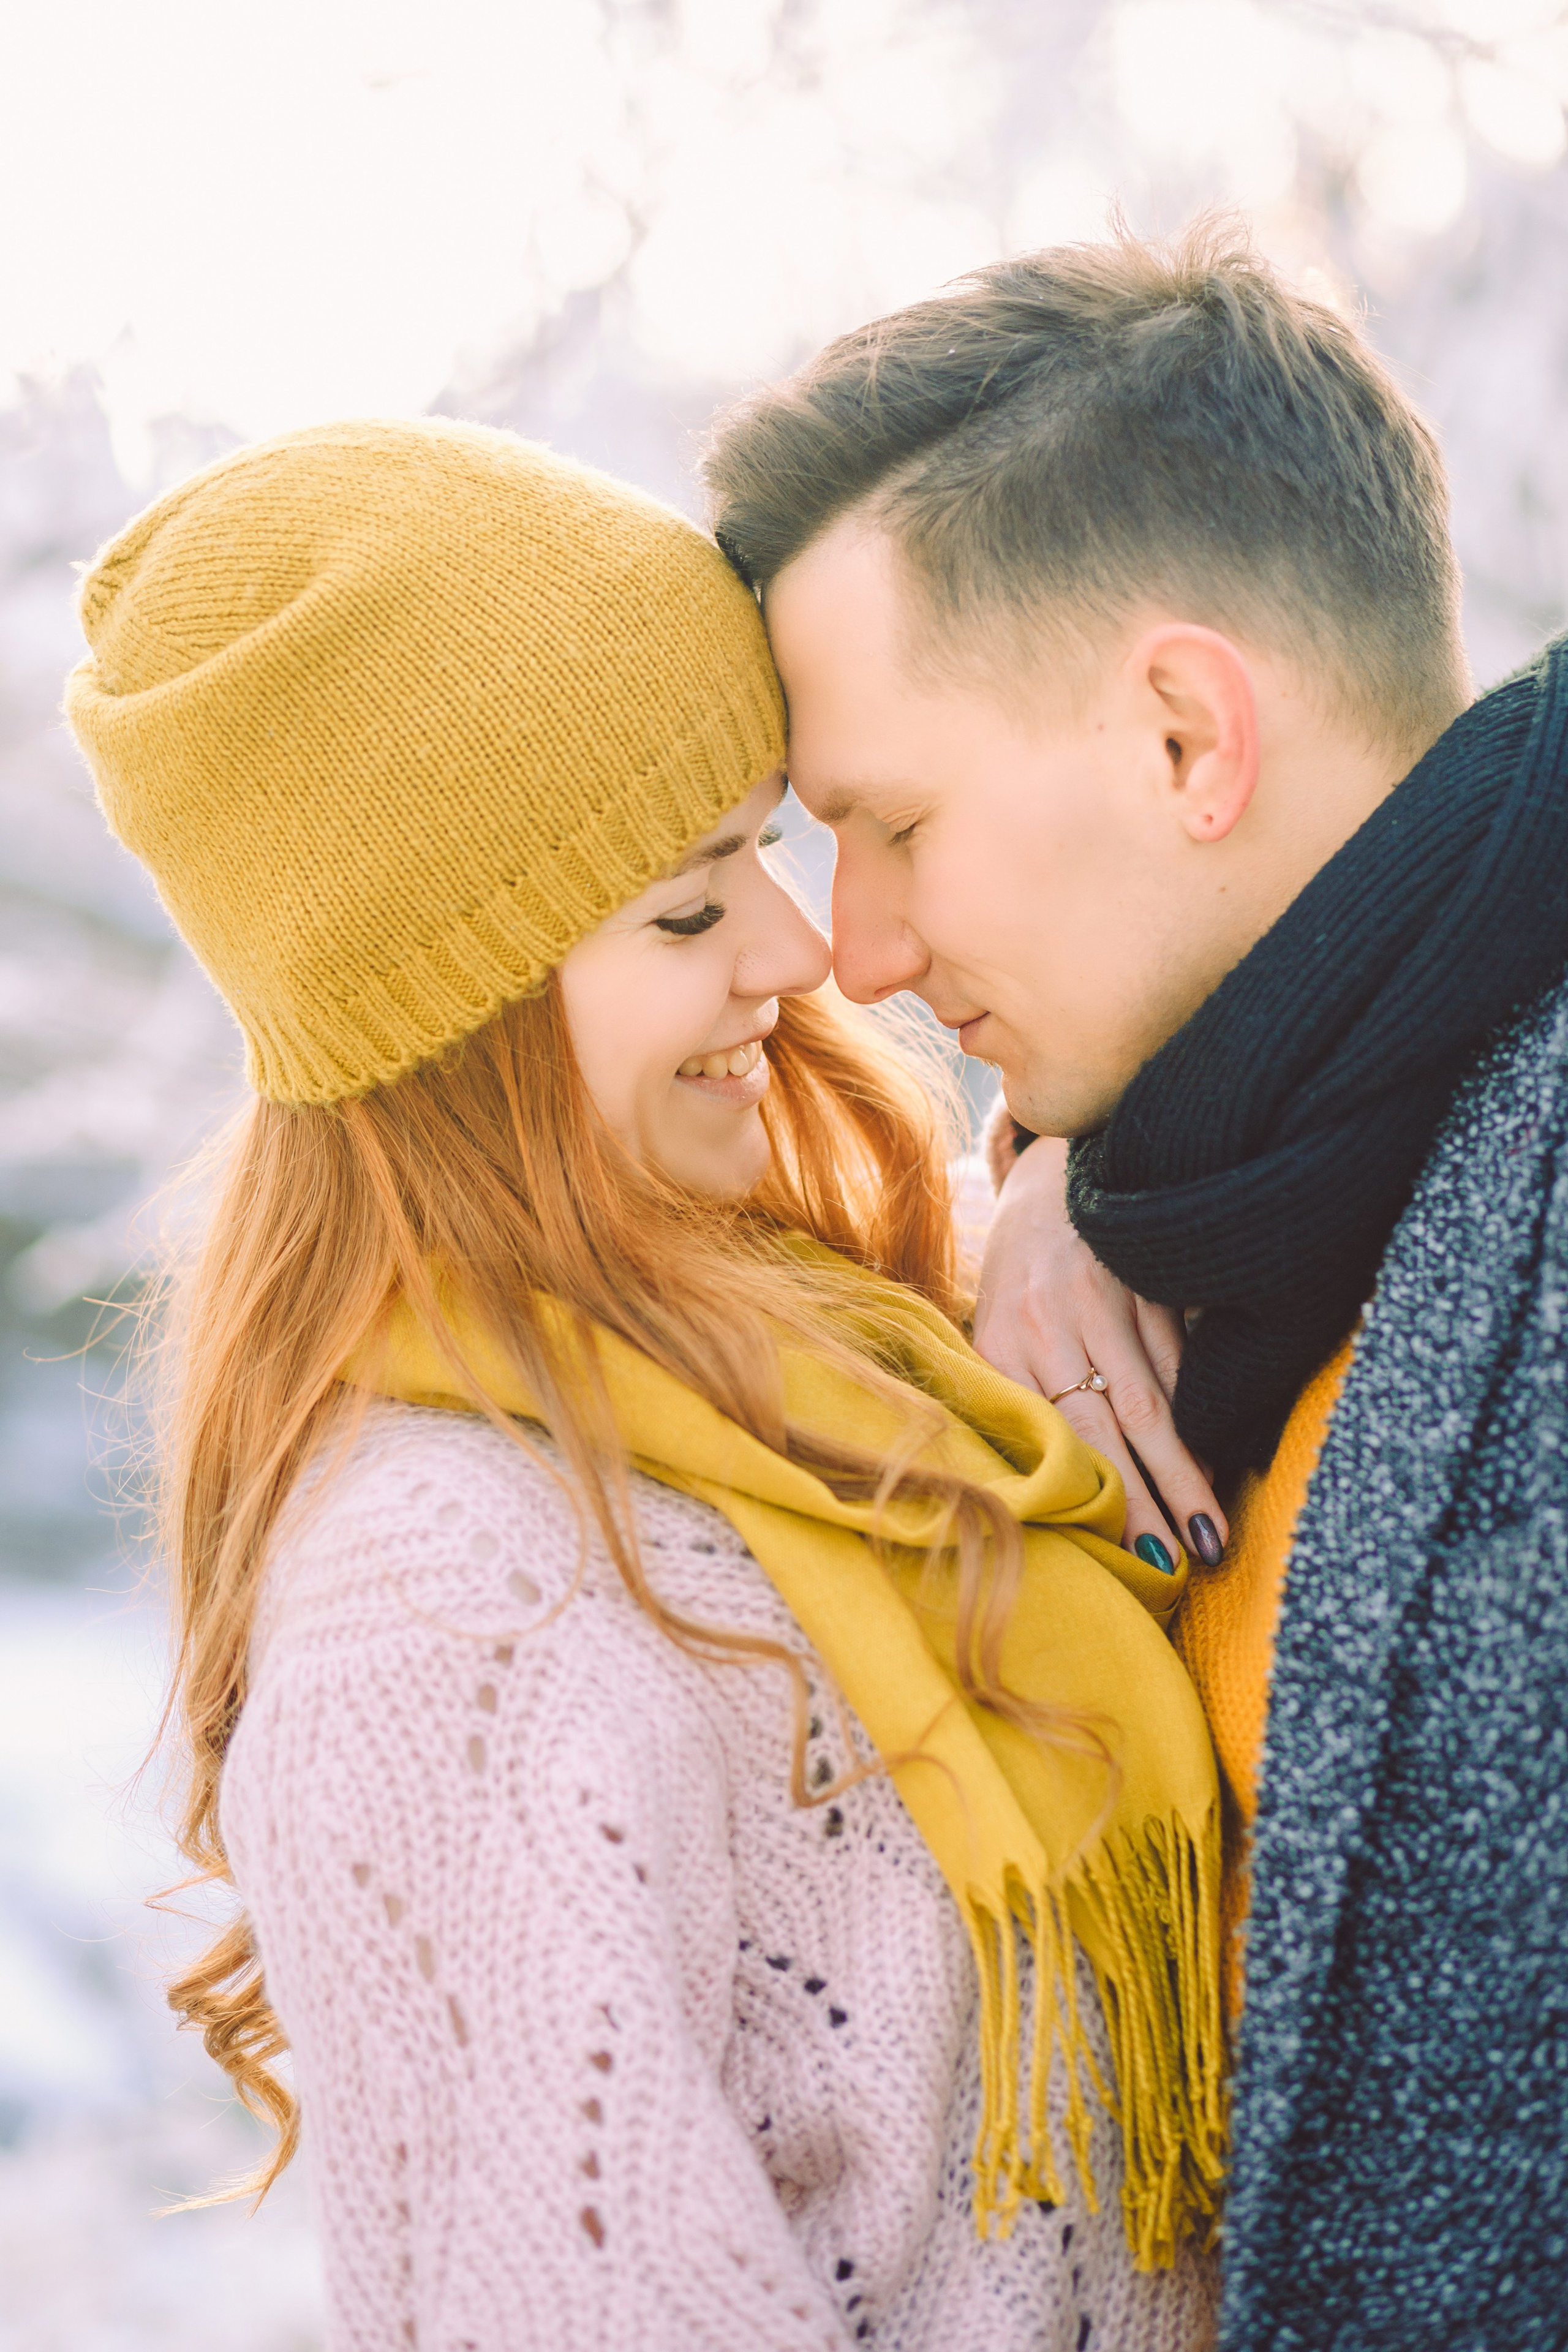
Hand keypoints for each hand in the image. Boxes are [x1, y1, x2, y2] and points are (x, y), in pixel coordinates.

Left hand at [972, 1133, 1226, 1568]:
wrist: (1053, 1177)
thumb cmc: (1021, 1278)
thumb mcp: (995, 1329)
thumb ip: (1013, 1393)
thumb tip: (1046, 1487)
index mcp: (1000, 1343)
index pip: (1050, 1437)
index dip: (1090, 1499)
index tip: (1119, 1557)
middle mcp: (1048, 1321)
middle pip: (1106, 1429)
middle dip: (1146, 1503)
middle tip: (1179, 1565)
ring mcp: (1103, 1298)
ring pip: (1152, 1402)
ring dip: (1184, 1473)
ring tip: (1210, 1532)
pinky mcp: (1148, 1280)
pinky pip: (1179, 1360)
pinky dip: (1198, 1415)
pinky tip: (1213, 1463)